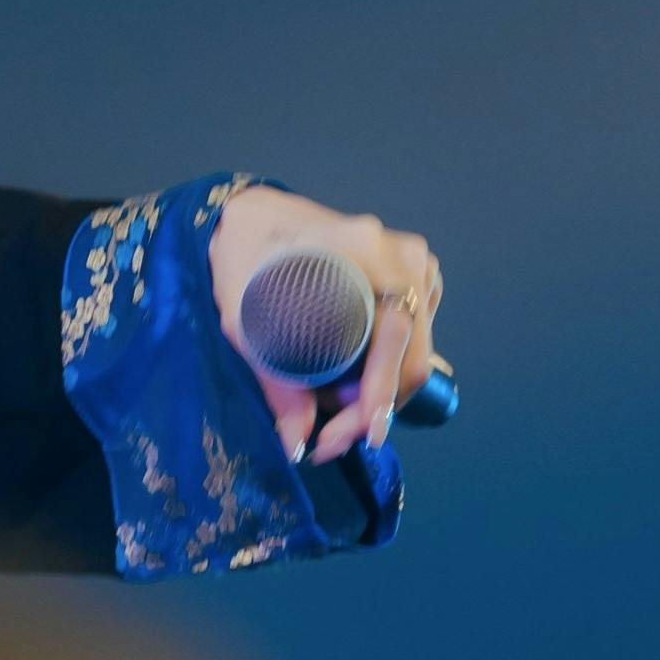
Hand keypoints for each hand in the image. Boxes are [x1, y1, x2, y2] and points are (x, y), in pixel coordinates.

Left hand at [205, 183, 443, 467]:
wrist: (252, 217)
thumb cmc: (243, 261)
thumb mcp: (244, 321)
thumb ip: (277, 382)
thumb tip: (298, 442)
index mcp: (362, 253)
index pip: (394, 340)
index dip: (381, 397)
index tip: (366, 437)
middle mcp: (400, 256)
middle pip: (411, 356)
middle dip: (373, 406)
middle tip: (329, 437)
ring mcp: (414, 262)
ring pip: (415, 351)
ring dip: (378, 388)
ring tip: (329, 404)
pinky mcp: (416, 273)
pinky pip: (414, 336)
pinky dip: (386, 363)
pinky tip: (349, 371)